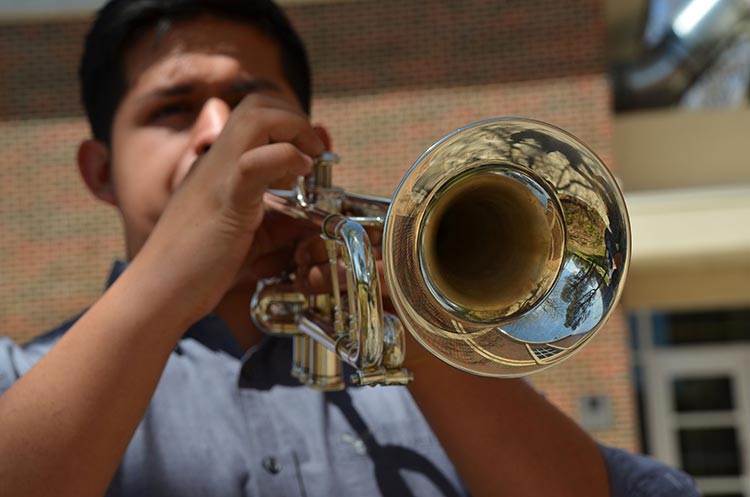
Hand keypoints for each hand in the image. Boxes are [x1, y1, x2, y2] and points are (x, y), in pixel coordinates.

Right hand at [129, 94, 324, 324]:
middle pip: (258, 104)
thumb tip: (306, 220)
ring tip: (310, 161)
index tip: (311, 151)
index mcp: (217, 165)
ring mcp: (217, 175)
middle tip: (314, 150)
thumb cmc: (195, 268)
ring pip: (257, 118)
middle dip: (296, 118)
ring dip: (294, 130)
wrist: (158, 292)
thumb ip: (274, 223)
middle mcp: (215, 160)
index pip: (253, 113)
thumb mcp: (244, 236)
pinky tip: (300, 175)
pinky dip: (286, 158)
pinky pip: (254, 162)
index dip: (288, 122)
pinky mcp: (224, 200)